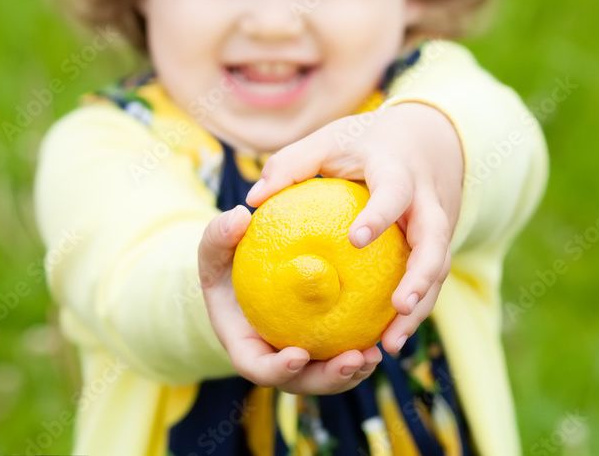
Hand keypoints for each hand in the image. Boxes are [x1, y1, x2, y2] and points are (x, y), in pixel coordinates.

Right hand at [199, 206, 382, 393]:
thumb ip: (220, 235)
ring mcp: (298, 354)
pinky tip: (383, 334)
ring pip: (326, 376)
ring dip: (352, 372)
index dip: (277, 369)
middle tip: (353, 358)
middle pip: (300, 382)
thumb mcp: (215, 246)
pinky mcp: (320, 343)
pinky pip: (341, 353)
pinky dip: (361, 352)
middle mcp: (272, 357)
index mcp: (244, 343)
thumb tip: (239, 217)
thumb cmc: (226, 259)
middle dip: (328, 378)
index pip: (256, 367)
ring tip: (374, 354)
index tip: (299, 355)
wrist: (245, 269)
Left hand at [245, 102, 462, 353]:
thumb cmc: (362, 143)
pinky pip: (431, 280)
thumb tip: (251, 201)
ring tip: (390, 344)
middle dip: (421, 276)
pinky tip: (387, 339)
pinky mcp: (438, 244)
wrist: (425, 138)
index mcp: (398, 170)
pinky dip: (414, 309)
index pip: (394, 192)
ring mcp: (439, 224)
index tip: (357, 239)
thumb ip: (290, 165)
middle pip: (434, 241)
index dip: (380, 214)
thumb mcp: (327, 142)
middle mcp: (427, 199)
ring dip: (420, 306)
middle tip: (396, 307)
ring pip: (440, 268)